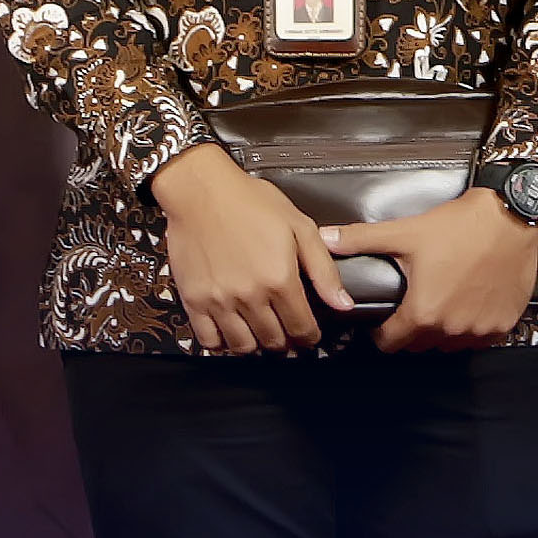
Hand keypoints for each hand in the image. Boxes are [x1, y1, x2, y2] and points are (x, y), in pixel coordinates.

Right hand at [154, 144, 346, 353]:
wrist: (201, 190)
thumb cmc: (250, 202)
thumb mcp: (299, 227)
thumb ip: (323, 270)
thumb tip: (343, 303)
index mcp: (280, 279)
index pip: (302, 328)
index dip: (309, 337)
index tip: (309, 334)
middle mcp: (250, 295)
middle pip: (274, 341)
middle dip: (286, 342)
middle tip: (286, 333)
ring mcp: (220, 300)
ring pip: (243, 347)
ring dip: (257, 346)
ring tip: (261, 333)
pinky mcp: (194, 300)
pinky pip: (208, 340)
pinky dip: (221, 343)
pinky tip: (230, 332)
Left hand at [343, 191, 537, 351]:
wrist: (511, 217)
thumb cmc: (461, 226)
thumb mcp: (406, 232)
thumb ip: (361, 239)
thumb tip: (325, 238)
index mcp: (423, 312)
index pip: (390, 344)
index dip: (381, 333)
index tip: (383, 320)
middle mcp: (451, 329)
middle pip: (420, 346)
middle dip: (410, 330)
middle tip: (412, 305)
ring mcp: (479, 330)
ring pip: (449, 345)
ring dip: (440, 331)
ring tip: (439, 302)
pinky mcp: (503, 325)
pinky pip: (479, 338)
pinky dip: (470, 327)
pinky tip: (467, 303)